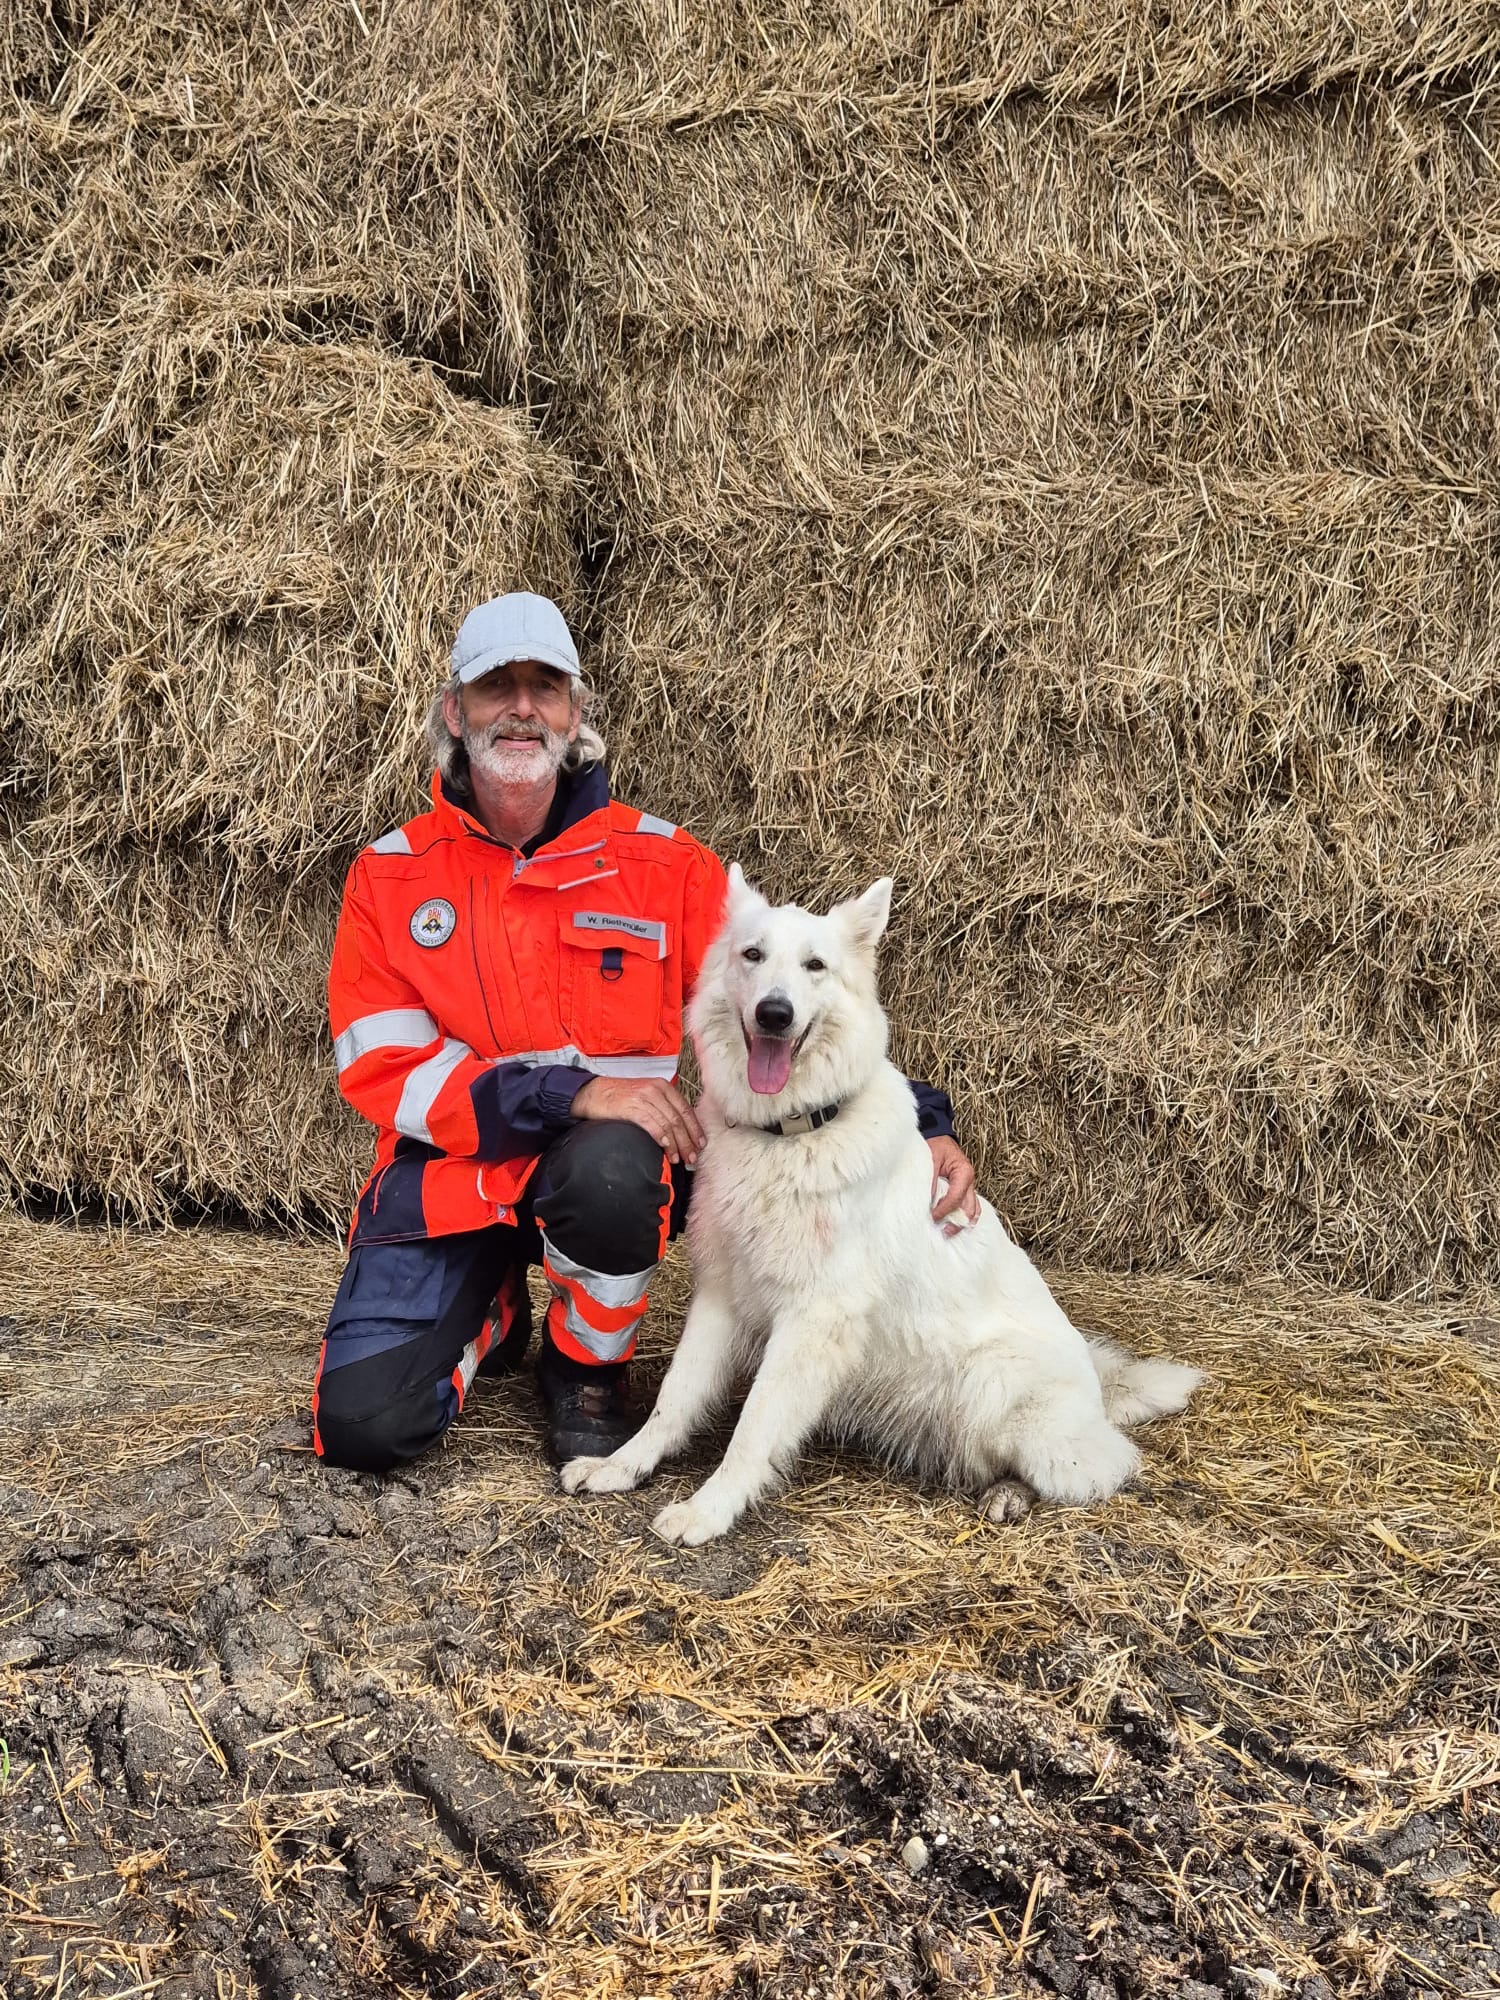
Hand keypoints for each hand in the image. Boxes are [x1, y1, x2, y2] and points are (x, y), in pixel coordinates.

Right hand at [572, 1075, 705, 1166]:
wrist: (592, 1093)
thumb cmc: (619, 1097)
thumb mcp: (645, 1096)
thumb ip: (663, 1108)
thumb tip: (680, 1131)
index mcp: (662, 1086)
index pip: (685, 1109)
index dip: (695, 1129)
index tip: (700, 1144)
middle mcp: (655, 1090)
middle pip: (679, 1119)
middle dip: (688, 1141)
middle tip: (692, 1157)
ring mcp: (643, 1098)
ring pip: (668, 1124)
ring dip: (676, 1144)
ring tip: (678, 1159)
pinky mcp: (631, 1108)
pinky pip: (652, 1125)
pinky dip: (662, 1139)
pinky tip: (666, 1149)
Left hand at [928, 1136, 979, 1234]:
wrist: (938, 1136)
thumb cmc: (935, 1145)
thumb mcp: (930, 1160)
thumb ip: (929, 1181)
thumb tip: (926, 1203)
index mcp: (964, 1172)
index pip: (956, 1198)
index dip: (944, 1211)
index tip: (931, 1218)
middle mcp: (970, 1181)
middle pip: (970, 1209)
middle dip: (957, 1223)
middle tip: (944, 1233)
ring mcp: (969, 1186)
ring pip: (973, 1210)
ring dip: (962, 1223)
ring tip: (948, 1232)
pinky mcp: (964, 1189)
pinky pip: (968, 1207)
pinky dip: (961, 1217)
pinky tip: (951, 1224)